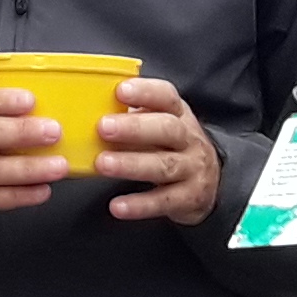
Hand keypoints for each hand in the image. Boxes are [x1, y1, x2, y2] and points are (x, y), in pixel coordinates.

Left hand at [96, 78, 223, 224]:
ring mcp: (192, 169)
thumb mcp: (158, 124)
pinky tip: (117, 206)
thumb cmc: (171, 146)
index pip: (166, 97)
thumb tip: (87, 107)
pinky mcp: (188, 198)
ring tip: (103, 164)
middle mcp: (189, 139)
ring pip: (164, 166)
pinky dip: (139, 205)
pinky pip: (163, 202)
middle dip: (134, 128)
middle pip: (166, 129)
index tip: (121, 90)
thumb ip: (131, 115)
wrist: (210, 182)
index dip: (145, 92)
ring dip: (131, 164)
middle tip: (103, 127)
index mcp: (178, 114)